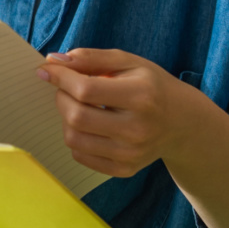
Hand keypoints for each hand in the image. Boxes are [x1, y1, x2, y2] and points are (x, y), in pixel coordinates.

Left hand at [36, 46, 203, 177]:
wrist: (181, 122)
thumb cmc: (149, 86)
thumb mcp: (127, 62)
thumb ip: (90, 57)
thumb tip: (53, 60)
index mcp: (142, 96)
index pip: (86, 90)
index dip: (59, 77)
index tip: (46, 70)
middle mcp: (138, 129)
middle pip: (76, 116)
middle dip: (61, 97)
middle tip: (65, 88)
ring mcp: (131, 154)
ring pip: (73, 139)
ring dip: (66, 119)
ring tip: (79, 107)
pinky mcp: (125, 169)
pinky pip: (80, 156)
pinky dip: (76, 138)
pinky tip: (89, 126)